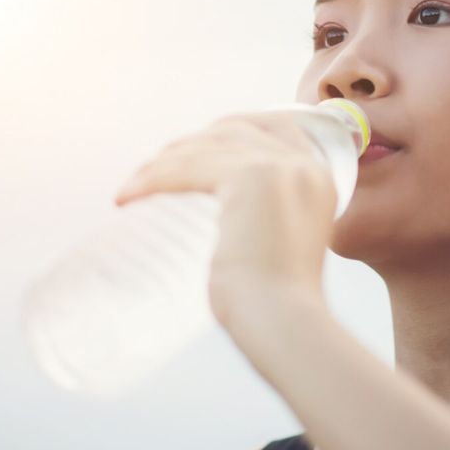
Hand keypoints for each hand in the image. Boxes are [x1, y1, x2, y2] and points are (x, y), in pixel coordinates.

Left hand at [112, 111, 337, 326]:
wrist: (285, 323)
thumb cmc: (276, 304)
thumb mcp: (282, 245)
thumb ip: (268, 221)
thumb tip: (230, 220)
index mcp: (320, 178)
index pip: (279, 125)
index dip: (235, 127)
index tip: (198, 143)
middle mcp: (304, 165)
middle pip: (237, 129)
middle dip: (192, 142)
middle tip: (156, 167)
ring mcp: (280, 168)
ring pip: (206, 147)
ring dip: (162, 163)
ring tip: (133, 187)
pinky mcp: (251, 178)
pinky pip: (189, 167)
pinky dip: (154, 179)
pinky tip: (129, 195)